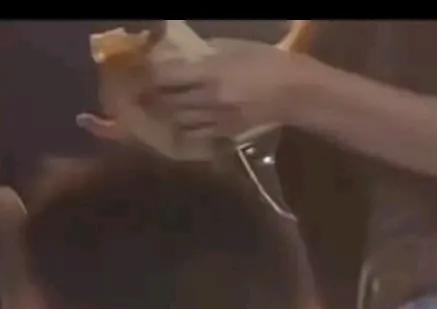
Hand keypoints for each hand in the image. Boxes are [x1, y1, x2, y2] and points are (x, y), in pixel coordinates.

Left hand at [148, 39, 303, 142]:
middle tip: (144, 93)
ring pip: (177, 120)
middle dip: (154, 97)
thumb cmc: (267, 62)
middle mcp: (208, 99)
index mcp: (211, 72)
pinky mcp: (222, 133)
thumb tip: (182, 55)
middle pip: (168, 101)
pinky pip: (193, 133)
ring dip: (168, 113)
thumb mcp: (236, 47)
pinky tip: (183, 121)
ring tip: (163, 106)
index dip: (151, 75)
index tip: (143, 73)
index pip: (168, 76)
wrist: (294, 92)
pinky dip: (184, 126)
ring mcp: (214, 119)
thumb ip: (207, 52)